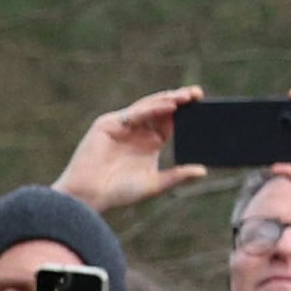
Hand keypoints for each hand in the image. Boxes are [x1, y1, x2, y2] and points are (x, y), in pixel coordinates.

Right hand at [54, 86, 205, 213]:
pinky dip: (152, 108)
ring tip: (187, 97)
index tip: (203, 105)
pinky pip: (134, 113)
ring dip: (167, 100)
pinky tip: (169, 106)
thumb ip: (177, 176)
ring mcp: (121, 126)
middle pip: (160, 109)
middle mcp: (136, 131)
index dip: (185, 113)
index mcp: (149, 143)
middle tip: (198, 94)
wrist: (88, 196)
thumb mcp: (154, 184)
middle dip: (179, 100)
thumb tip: (203, 171)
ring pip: (148, 107)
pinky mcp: (107, 124)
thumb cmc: (118, 193)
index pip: (170, 121)